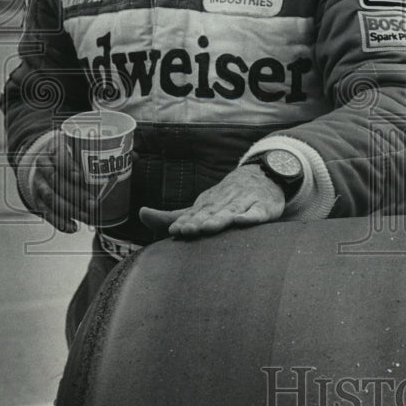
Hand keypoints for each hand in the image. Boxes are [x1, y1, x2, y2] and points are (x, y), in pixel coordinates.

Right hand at [28, 131, 97, 232]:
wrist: (46, 160)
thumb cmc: (69, 154)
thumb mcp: (82, 147)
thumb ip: (107, 151)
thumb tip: (133, 156)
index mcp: (55, 150)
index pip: (59, 159)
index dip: (69, 168)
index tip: (81, 177)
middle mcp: (43, 166)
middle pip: (57, 182)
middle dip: (75, 195)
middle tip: (93, 204)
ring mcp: (39, 183)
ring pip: (51, 198)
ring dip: (70, 210)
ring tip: (87, 217)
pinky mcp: (37, 198)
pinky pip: (45, 211)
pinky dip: (58, 221)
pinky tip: (72, 226)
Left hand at [139, 165, 285, 238]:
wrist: (263, 175)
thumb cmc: (226, 198)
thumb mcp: (201, 206)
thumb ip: (174, 216)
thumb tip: (141, 214)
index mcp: (209, 203)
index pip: (196, 214)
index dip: (186, 222)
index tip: (175, 230)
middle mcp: (225, 202)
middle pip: (212, 213)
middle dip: (199, 221)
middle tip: (187, 230)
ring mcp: (245, 203)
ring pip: (232, 212)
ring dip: (220, 219)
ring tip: (208, 227)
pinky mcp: (264, 208)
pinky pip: (257, 212)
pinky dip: (251, 216)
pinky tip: (242, 221)